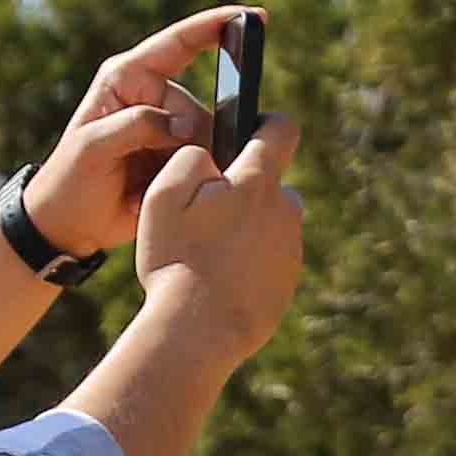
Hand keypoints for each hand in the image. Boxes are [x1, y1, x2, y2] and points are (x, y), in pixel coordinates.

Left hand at [17, 12, 243, 257]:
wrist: (70, 224)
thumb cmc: (70, 179)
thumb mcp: (93, 146)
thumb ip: (138, 125)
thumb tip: (185, 124)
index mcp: (129, 77)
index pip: (179, 43)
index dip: (216, 26)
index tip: (254, 16)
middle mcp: (155, 97)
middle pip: (201, 111)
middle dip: (192, 141)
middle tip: (159, 168)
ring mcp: (170, 130)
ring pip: (210, 142)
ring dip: (192, 166)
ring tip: (153, 185)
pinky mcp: (180, 160)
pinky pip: (207, 165)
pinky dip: (196, 180)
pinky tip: (167, 192)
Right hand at [136, 109, 304, 367]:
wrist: (197, 333)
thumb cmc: (176, 260)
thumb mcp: (164, 196)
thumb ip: (191, 160)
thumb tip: (210, 156)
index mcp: (257, 183)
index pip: (281, 129)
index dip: (266, 122)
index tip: (250, 129)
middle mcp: (285, 212)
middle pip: (272, 185)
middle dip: (246, 191)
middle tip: (207, 216)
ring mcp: (291, 250)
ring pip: (270, 224)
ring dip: (247, 229)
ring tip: (209, 254)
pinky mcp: (288, 284)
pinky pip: (269, 260)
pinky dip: (249, 263)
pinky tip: (218, 280)